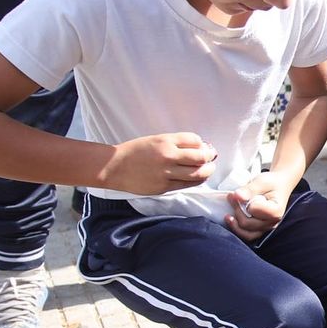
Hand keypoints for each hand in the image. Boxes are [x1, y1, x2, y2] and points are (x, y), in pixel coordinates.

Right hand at [101, 133, 217, 194]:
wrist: (115, 167)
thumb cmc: (134, 152)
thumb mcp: (155, 140)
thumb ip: (175, 143)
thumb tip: (198, 147)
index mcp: (165, 140)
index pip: (194, 140)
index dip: (202, 144)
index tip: (203, 147)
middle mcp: (167, 156)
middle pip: (200, 157)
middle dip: (210, 157)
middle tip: (211, 157)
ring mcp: (166, 173)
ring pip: (197, 173)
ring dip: (207, 171)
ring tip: (209, 169)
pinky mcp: (164, 187)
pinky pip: (187, 185)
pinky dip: (196, 181)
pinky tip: (198, 178)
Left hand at [226, 172, 290, 240]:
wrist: (279, 186)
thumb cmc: (271, 183)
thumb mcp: (262, 181)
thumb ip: (250, 189)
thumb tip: (236, 196)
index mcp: (275, 211)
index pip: (253, 211)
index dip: (243, 203)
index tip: (238, 193)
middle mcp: (273, 223)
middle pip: (248, 224)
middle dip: (236, 211)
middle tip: (231, 197)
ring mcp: (267, 228)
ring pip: (247, 234)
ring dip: (235, 225)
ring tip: (227, 216)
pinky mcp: (261, 230)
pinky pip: (247, 235)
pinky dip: (237, 229)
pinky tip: (232, 220)